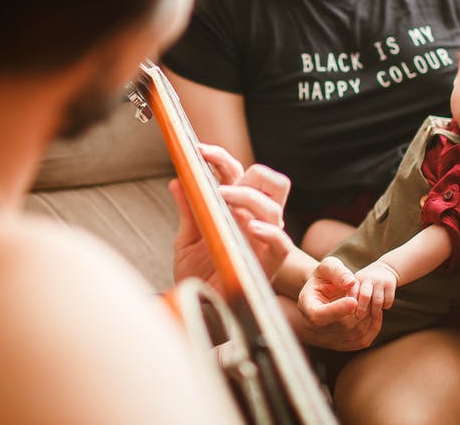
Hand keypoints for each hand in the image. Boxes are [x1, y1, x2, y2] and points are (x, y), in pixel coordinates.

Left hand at [171, 143, 292, 292]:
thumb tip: (178, 180)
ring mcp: (263, 241)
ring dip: (246, 197)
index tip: (198, 150)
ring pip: (272, 207)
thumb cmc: (198, 275)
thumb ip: (188, 210)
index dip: (222, 158)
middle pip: (270, 182)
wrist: (198, 310)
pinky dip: (270, 233)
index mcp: (237, 210)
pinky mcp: (269, 265)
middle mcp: (254, 221)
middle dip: (250, 171)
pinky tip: (251, 227)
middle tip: (218, 172)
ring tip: (221, 198)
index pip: (239, 174)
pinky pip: (281, 244)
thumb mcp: (186, 240)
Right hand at [294, 256, 381, 350]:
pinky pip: (361, 342)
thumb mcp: (327, 266)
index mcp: (307, 307)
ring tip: (372, 301)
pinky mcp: (342, 344)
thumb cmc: (325, 277)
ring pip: (354, 334)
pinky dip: (373, 328)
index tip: (354, 300)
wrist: (324, 292)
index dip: (337, 310)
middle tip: (369, 295)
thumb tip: (350, 282)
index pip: (319, 316)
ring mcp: (328, 339)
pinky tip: (376, 314)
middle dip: (359, 310)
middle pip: (341, 326)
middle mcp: (315, 328)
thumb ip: (337, 271)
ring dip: (368, 318)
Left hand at [353, 260, 398, 316]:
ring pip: (377, 301)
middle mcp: (368, 279)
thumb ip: (352, 297)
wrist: (383, 271)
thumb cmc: (365, 285)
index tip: (350, 312)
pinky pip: (388, 300)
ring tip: (372, 315)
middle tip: (359, 316)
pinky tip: (383, 306)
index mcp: (356, 280)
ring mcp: (380, 281)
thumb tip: (349, 314)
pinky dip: (385, 306)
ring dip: (375, 311)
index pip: (353, 292)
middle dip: (362, 308)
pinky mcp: (390, 284)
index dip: (352, 303)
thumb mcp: (356, 286)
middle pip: (365, 295)